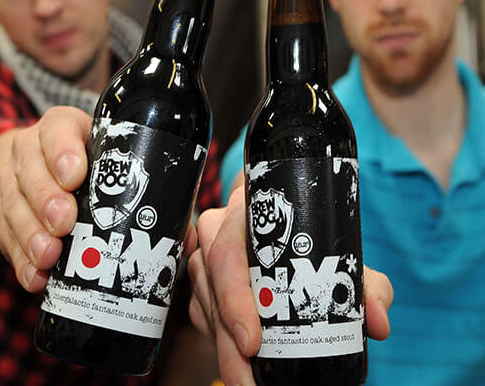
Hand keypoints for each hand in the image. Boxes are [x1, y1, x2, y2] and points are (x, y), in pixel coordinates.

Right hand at [0, 105, 199, 292]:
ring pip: (13, 204)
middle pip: (31, 170)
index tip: (76, 176)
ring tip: (50, 257)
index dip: (63, 151)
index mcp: (63, 128)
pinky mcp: (3, 211)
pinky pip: (4, 234)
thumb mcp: (110, 157)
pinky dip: (19, 258)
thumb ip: (145, 189)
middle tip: (65, 224)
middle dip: (47, 199)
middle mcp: (32, 150)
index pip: (58, 129)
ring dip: (30, 234)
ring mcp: (13, 181)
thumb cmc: (88, 161)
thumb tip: (186, 235)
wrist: (36, 162)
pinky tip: (35, 276)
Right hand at [188, 186, 392, 384]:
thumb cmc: (310, 238)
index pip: (228, 250)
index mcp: (248, 212)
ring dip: (222, 346)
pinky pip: (202, 314)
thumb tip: (378, 322)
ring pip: (204, 304)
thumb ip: (367, 284)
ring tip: (246, 379)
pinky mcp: (203, 282)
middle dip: (227, 339)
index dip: (235, 297)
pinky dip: (218, 341)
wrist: (282, 228)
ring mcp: (205, 256)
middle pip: (210, 283)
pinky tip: (238, 361)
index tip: (252, 341)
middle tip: (248, 378)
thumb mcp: (340, 254)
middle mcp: (219, 230)